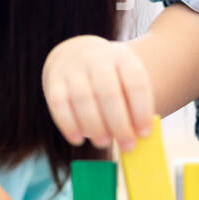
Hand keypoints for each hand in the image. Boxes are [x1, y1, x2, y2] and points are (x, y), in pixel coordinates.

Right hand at [42, 34, 153, 152]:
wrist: (75, 54)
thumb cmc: (109, 78)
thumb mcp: (125, 81)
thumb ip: (132, 107)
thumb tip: (138, 137)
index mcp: (122, 57)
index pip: (135, 83)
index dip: (141, 111)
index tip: (145, 134)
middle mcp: (97, 59)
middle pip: (109, 93)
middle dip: (119, 124)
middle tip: (127, 146)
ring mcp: (73, 68)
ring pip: (83, 99)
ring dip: (95, 126)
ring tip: (104, 143)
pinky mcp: (54, 81)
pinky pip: (59, 104)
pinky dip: (68, 125)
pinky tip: (77, 139)